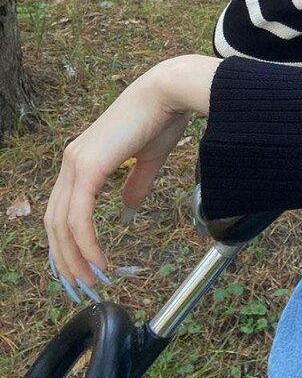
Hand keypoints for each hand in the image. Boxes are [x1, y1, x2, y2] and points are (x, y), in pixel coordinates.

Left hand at [44, 55, 217, 294]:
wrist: (169, 93)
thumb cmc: (163, 118)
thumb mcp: (148, 158)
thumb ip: (135, 183)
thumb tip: (129, 209)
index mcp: (82, 158)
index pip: (63, 208)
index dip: (67, 240)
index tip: (80, 265)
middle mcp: (72, 160)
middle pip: (55, 221)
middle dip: (65, 257)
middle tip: (81, 284)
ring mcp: (76, 163)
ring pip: (62, 224)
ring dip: (74, 257)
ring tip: (91, 279)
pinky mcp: (88, 168)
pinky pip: (79, 217)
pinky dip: (86, 243)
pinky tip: (100, 260)